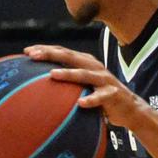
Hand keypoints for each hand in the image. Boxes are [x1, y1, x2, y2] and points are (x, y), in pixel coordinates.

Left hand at [27, 44, 152, 128]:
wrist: (130, 108)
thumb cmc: (100, 96)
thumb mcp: (84, 85)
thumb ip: (67, 82)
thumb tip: (39, 85)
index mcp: (86, 63)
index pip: (63, 52)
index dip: (46, 50)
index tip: (27, 51)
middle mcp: (94, 67)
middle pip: (70, 57)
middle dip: (51, 54)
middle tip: (33, 55)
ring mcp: (104, 80)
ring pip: (84, 74)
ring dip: (68, 73)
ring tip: (52, 74)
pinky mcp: (113, 94)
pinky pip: (101, 97)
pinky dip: (91, 100)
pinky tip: (80, 104)